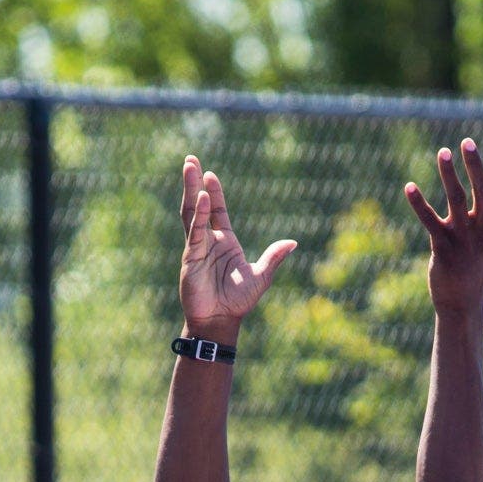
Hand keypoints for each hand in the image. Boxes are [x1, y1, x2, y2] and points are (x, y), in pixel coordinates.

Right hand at [177, 155, 297, 338]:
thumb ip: (273, 258)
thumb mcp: (260, 277)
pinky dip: (198, 215)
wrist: (220, 321)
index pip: (217, 211)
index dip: (214, 192)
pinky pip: (195, 232)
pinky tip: (201, 198)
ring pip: (192, 213)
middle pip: (199, 205)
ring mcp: (197, 248)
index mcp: (225, 242)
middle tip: (190, 159)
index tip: (209, 175)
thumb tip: (293, 242)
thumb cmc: (238, 302)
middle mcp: (209, 241)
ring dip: (190, 190)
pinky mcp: (191, 258)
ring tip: (189, 166)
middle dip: (194, 182)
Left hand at [404, 141, 482, 316]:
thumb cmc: (480, 284)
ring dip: (449, 175)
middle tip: (467, 142)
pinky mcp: (442, 247)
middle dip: (475, 165)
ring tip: (443, 153)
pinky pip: (429, 221)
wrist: (462, 309)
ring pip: (457, 199)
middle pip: (482, 191)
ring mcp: (462, 239)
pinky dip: (418, 203)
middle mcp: (481, 231)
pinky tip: (409, 187)